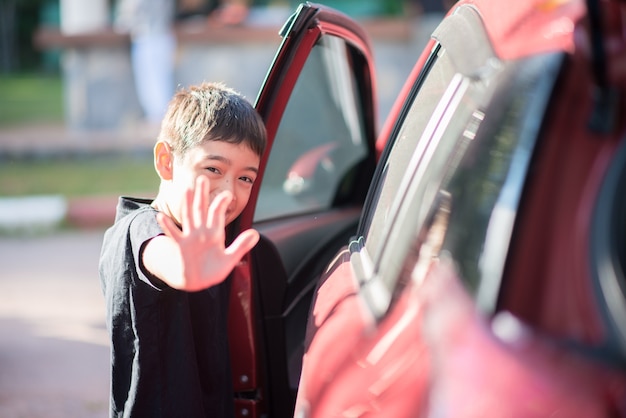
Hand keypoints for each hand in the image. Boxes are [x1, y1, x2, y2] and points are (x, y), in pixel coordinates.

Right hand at [154, 175, 258, 290]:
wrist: (199, 282)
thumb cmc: (214, 269)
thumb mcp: (230, 258)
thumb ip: (242, 245)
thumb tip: (256, 233)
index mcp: (215, 232)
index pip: (218, 213)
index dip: (221, 203)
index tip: (228, 194)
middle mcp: (202, 231)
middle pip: (202, 209)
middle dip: (202, 194)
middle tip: (203, 178)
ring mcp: (190, 237)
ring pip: (188, 216)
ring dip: (187, 203)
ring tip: (185, 189)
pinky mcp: (181, 246)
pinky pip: (174, 234)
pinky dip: (168, 226)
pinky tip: (161, 216)